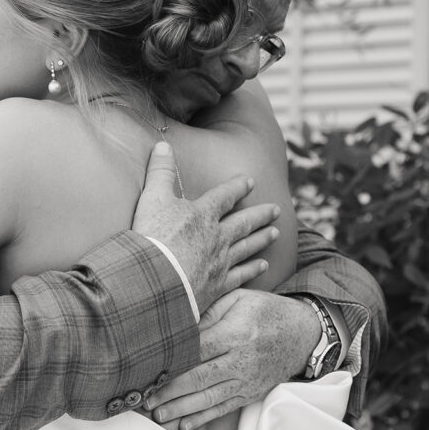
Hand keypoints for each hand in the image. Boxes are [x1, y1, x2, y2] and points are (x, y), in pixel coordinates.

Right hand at [132, 142, 279, 312]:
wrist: (156, 280)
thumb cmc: (152, 237)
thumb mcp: (152, 198)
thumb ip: (160, 172)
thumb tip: (163, 144)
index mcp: (203, 214)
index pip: (225, 196)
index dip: (238, 187)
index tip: (250, 181)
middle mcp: (217, 236)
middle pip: (244, 222)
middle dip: (260, 214)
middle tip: (276, 209)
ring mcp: (220, 261)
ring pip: (247, 246)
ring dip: (262, 238)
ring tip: (276, 233)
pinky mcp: (218, 285)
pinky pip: (241, 275)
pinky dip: (254, 269)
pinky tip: (264, 266)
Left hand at [145, 290, 320, 429]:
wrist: (303, 332)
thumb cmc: (265, 310)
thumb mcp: (239, 299)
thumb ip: (209, 312)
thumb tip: (180, 326)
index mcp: (236, 334)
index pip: (199, 350)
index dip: (174, 362)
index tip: (150, 370)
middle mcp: (241, 360)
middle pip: (200, 378)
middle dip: (170, 391)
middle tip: (146, 400)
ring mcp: (247, 379)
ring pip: (210, 398)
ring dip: (182, 409)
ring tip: (159, 415)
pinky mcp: (251, 392)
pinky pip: (224, 408)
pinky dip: (204, 418)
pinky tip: (185, 425)